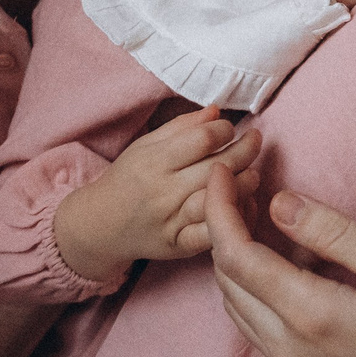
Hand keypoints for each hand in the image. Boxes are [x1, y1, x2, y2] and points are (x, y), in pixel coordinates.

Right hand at [55, 110, 259, 287]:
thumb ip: (182, 127)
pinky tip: (244, 207)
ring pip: (220, 201)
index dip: (225, 129)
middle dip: (245, 150)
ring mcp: (172, 221)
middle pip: (218, 168)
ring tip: (253, 173)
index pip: (203, 139)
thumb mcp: (146, 145)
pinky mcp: (178, 245)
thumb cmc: (128, 179)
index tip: (230, 128)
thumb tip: (217, 111)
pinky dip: (234, 220)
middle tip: (256, 141)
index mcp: (155, 161)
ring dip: (245, 185)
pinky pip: (212, 234)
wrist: (100, 225)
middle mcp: (164, 191)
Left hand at [205, 169, 355, 356]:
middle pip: (226, 281)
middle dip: (223, 227)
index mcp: (310, 318)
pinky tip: (285, 258)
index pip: (236, 256)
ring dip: (236, 257)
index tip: (222, 170)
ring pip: (237, 306)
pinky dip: (255, 286)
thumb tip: (278, 204)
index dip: (219, 208)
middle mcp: (288, 351)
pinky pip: (258, 326)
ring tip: (259, 212)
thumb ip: (334, 234)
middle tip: (243, 184)